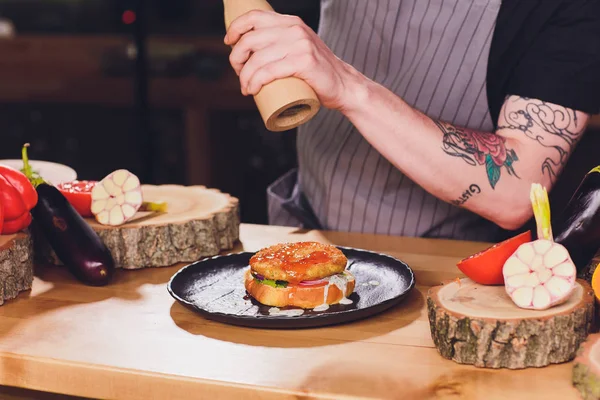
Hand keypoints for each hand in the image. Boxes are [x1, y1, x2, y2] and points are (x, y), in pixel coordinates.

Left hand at [224, 10, 364, 110]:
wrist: (344, 85)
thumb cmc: (316, 72)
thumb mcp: (299, 47)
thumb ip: (283, 42)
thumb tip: (253, 48)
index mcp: (291, 22)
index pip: (254, 17)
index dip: (236, 28)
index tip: (228, 43)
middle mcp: (295, 29)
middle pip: (250, 39)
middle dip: (236, 58)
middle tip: (239, 74)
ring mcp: (300, 44)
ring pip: (257, 59)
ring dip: (244, 76)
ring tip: (245, 88)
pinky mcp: (304, 62)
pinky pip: (269, 71)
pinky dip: (255, 81)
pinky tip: (252, 89)